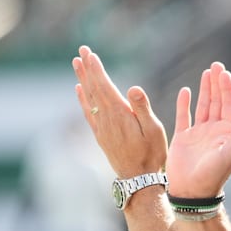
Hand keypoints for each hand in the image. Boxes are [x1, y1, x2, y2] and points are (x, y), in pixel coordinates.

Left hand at [72, 45, 167, 177]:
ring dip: (82, 79)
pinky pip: (88, 112)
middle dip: (87, 68)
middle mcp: (106, 119)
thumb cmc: (152, 153)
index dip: (97, 69)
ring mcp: (101, 128)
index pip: (104, 86)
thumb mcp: (154, 129)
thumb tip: (132, 87)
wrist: (139, 179)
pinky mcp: (101, 135)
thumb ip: (142, 108)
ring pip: (88, 98)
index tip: (90, 53)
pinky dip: (82, 99)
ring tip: (76, 63)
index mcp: (119, 114)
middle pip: (93, 88)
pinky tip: (79, 90)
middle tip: (81, 50)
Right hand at [166, 62, 230, 197]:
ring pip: (202, 105)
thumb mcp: (229, 154)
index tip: (224, 73)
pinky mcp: (183, 137)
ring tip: (206, 72)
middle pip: (216, 100)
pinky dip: (184, 103)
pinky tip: (185, 90)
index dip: (227, 88)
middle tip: (216, 65)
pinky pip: (184, 116)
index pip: (228, 104)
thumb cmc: (213, 176)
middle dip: (217, 83)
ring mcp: (198, 132)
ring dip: (204, 89)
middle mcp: (214, 129)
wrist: (192, 192)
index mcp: (226, 132)